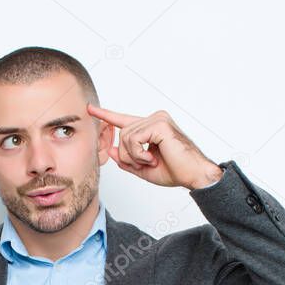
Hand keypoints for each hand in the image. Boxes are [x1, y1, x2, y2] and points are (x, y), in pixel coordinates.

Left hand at [87, 104, 222, 189]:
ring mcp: (158, 119)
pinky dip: (139, 154)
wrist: (194, 175)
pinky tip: (152, 158)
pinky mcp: (160, 123)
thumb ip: (126, 160)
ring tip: (151, 161)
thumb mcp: (143, 168)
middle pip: (122, 135)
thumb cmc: (175, 171)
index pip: (124, 119)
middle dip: (127, 155)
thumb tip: (110, 149)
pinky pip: (134, 139)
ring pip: (126, 138)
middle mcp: (154, 118)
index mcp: (151, 127)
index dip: (106, 115)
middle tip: (145, 164)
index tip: (91, 108)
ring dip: (134, 156)